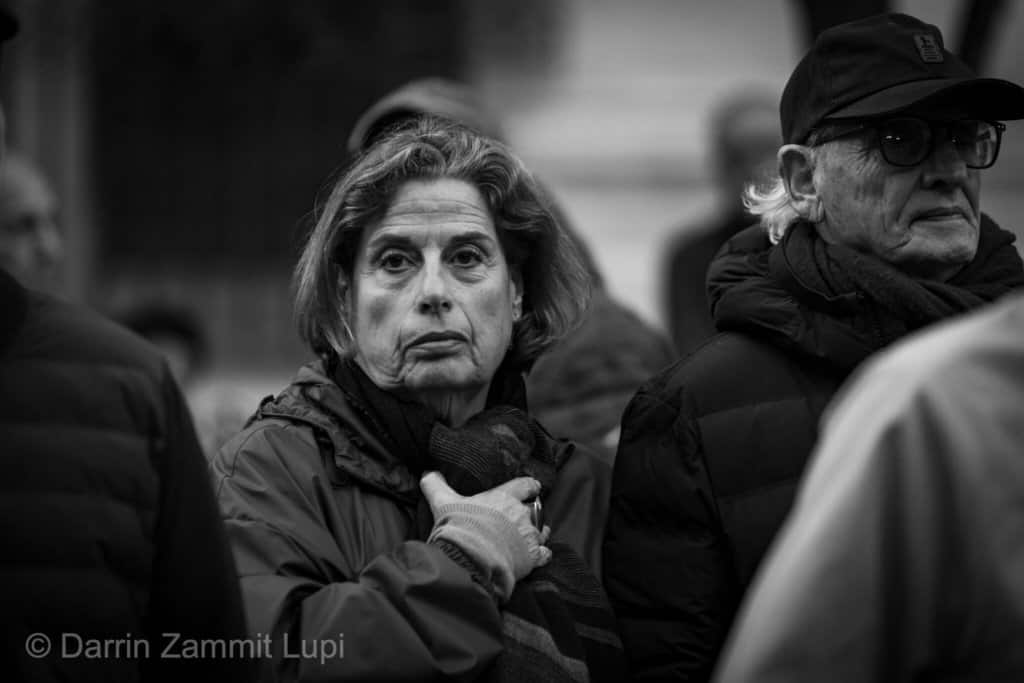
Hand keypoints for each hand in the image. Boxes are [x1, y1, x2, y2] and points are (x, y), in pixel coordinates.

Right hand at [421, 471, 550, 600]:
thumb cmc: (459, 527)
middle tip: (522, 519)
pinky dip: (542, 555)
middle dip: (530, 513)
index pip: (526, 485)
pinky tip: (537, 557)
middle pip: (535, 509)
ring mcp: (528, 535)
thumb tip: (427, 473)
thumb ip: (436, 485)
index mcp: (504, 497)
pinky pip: (545, 554)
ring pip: (542, 530)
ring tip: (530, 537)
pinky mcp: (532, 556)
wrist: (469, 557)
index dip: (530, 486)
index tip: (532, 488)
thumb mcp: (443, 502)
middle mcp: (520, 513)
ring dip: (538, 533)